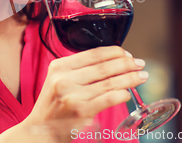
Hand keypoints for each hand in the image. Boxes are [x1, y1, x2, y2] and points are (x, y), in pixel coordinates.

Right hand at [22, 46, 147, 142]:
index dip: (114, 52)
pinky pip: (108, 99)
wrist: (40, 129)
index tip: (127, 54)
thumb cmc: (54, 104)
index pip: (93, 54)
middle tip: (140, 63)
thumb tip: (113, 61)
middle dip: (126, 64)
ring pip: (109, 83)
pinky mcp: (81, 111)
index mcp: (60, 66)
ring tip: (141, 76)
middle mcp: (65, 79)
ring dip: (129, 78)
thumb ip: (80, 69)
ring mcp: (73, 95)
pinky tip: (128, 93)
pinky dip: (121, 94)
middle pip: (103, 67)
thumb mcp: (59, 79)